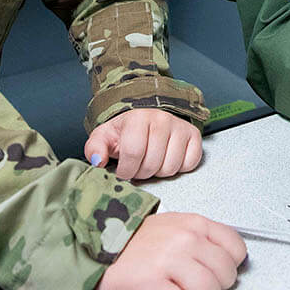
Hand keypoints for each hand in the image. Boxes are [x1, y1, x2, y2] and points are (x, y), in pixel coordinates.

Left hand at [84, 108, 202, 180]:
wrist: (148, 116)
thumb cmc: (125, 130)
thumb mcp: (104, 136)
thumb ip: (94, 149)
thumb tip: (97, 162)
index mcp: (138, 117)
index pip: (133, 153)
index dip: (125, 170)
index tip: (122, 172)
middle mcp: (162, 119)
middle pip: (152, 164)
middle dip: (141, 173)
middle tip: (137, 167)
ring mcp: (180, 127)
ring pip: (170, 167)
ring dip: (158, 172)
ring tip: (151, 162)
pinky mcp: (195, 136)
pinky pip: (189, 164)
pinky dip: (178, 168)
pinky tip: (167, 159)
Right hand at [89, 212, 246, 289]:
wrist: (89, 246)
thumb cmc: (131, 241)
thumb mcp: (171, 226)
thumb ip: (199, 237)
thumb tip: (225, 260)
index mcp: (194, 223)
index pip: (236, 249)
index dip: (228, 265)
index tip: (212, 270)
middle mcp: (185, 240)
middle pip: (226, 276)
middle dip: (212, 286)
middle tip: (190, 286)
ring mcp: (169, 262)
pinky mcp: (151, 285)